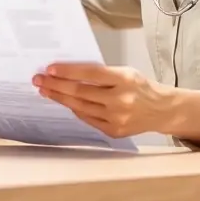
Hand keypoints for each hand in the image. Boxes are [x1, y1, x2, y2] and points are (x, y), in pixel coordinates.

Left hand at [33, 63, 173, 138]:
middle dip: (56, 85)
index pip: (91, 73)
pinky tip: (65, 102)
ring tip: (45, 90)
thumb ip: (100, 74)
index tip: (50, 68)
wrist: (161, 110)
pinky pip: (87, 118)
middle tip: (38, 80)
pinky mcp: (114, 131)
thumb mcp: (125, 72)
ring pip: (80, 107)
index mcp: (125, 79)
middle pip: (81, 92)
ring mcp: (116, 118)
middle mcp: (120, 100)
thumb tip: (68, 73)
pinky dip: (75, 110)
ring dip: (60, 98)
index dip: (68, 71)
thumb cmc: (140, 87)